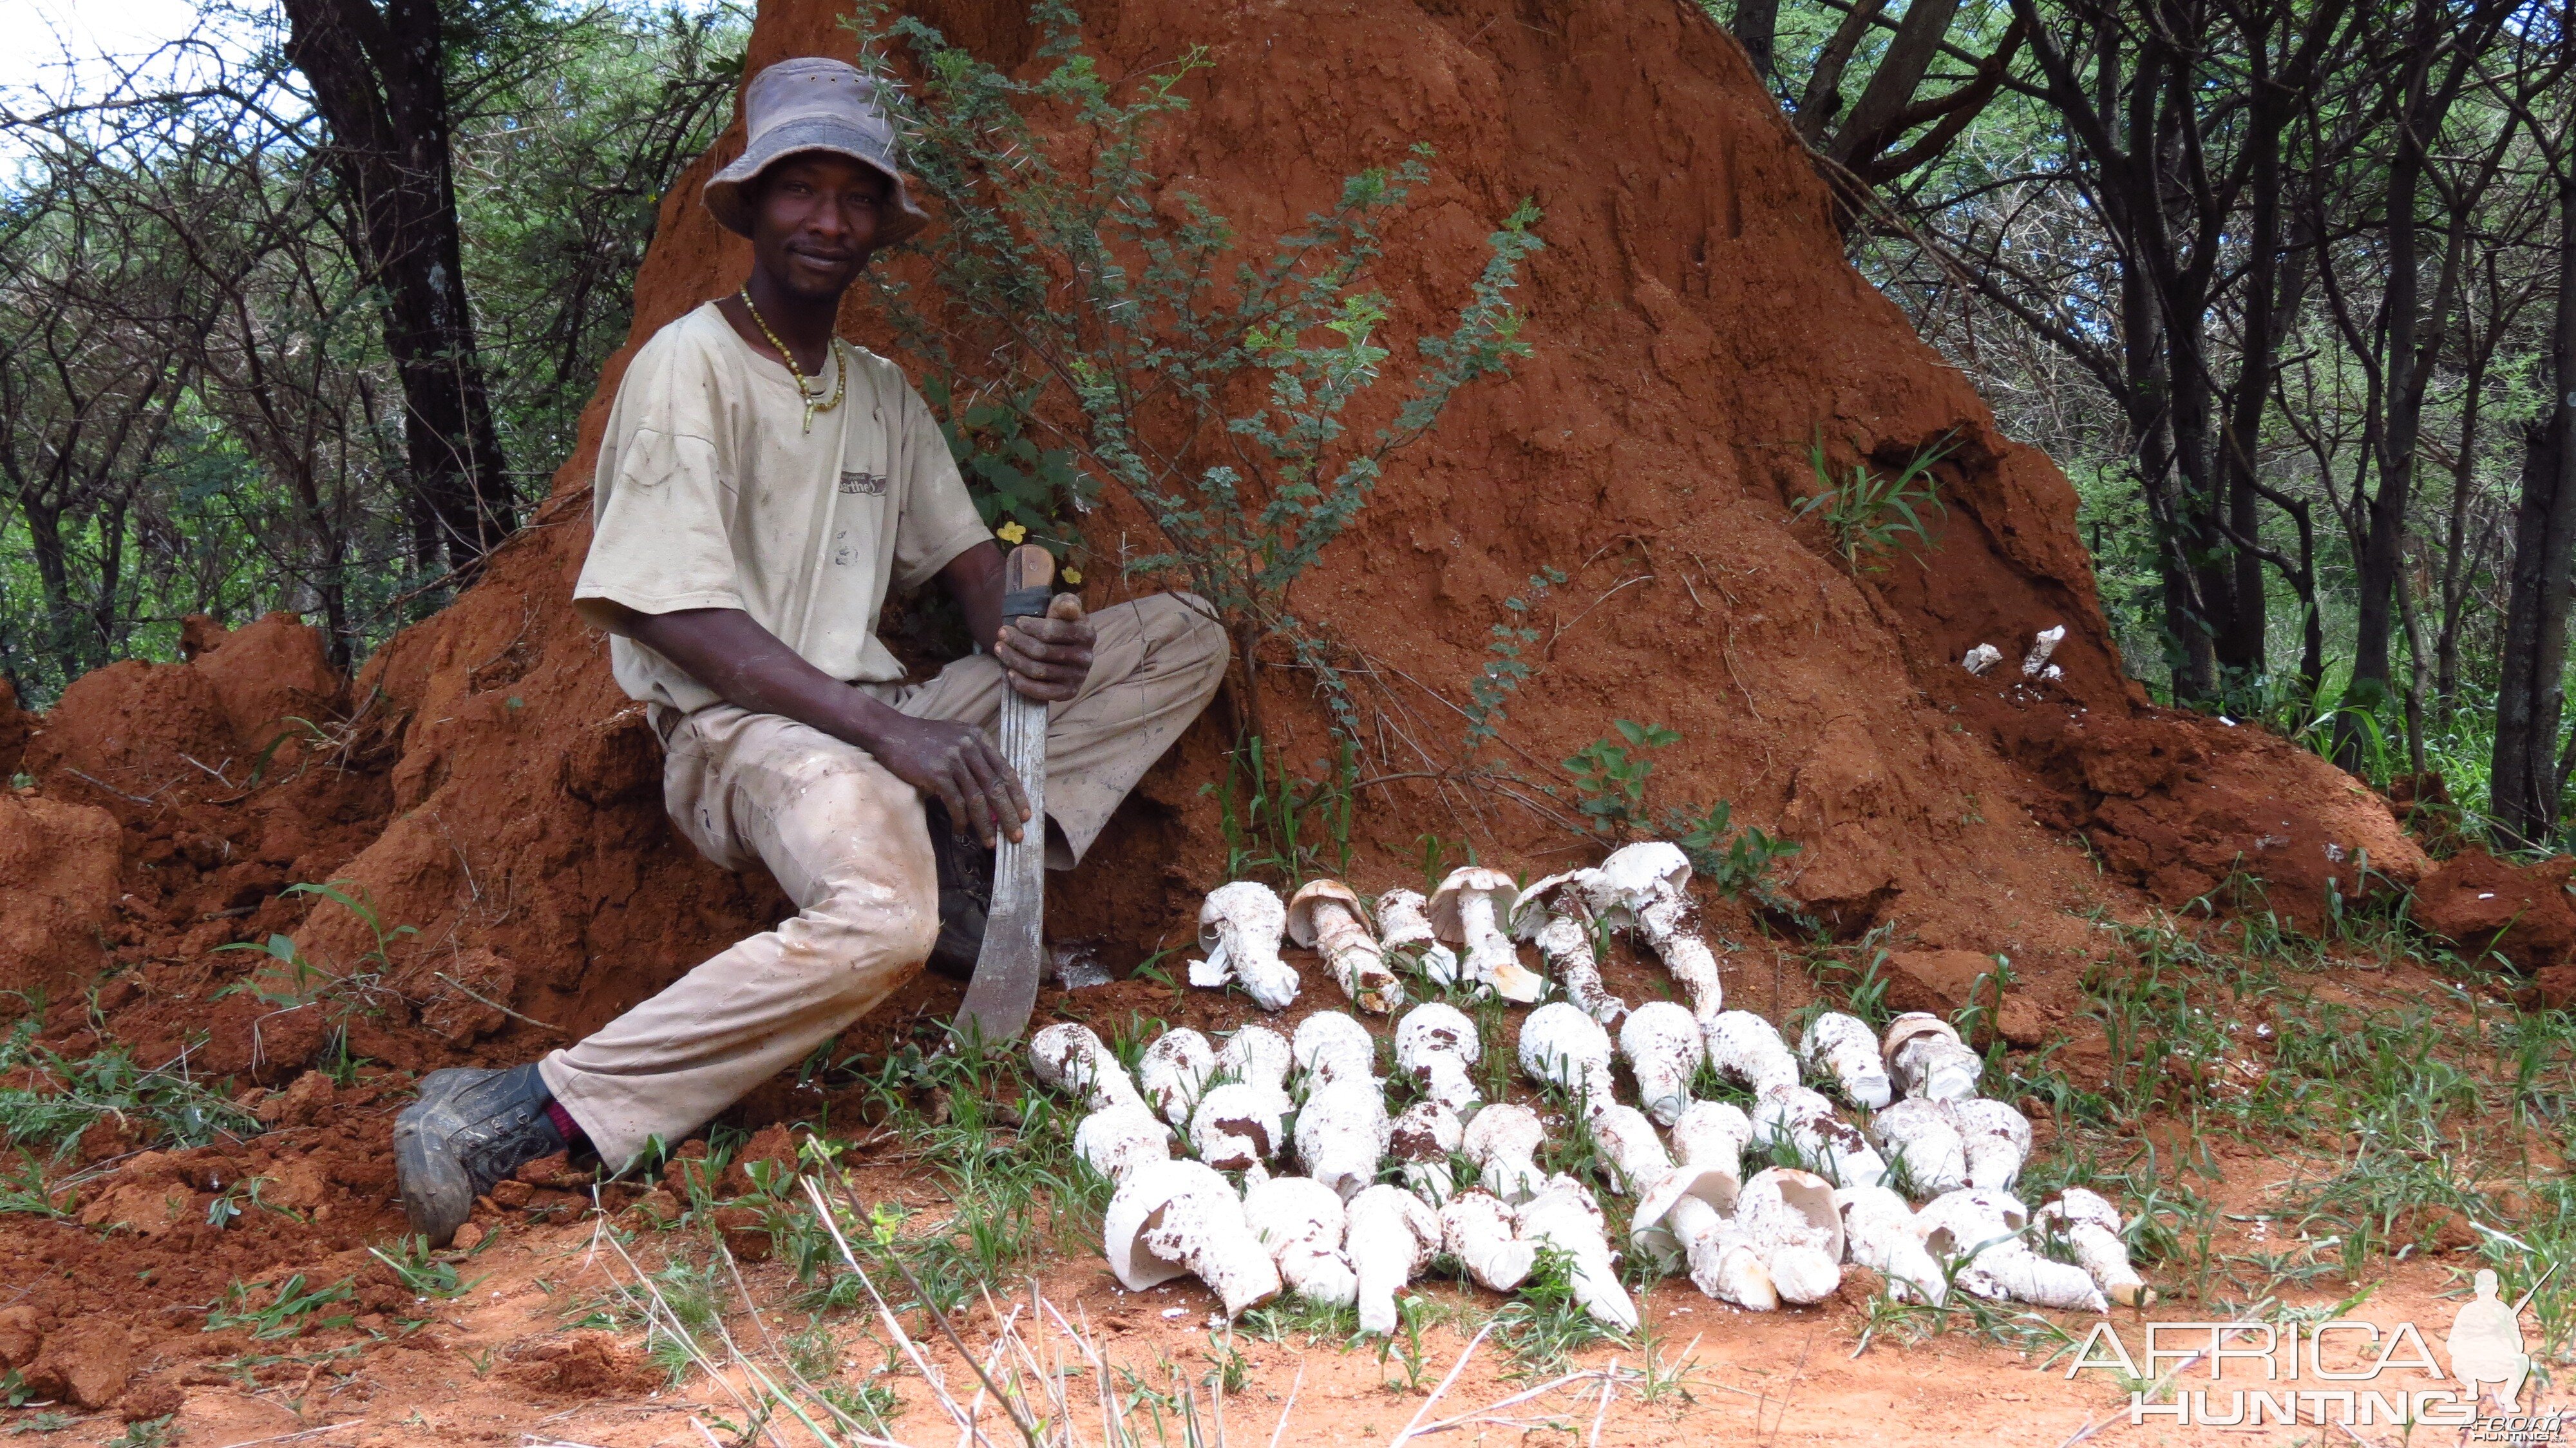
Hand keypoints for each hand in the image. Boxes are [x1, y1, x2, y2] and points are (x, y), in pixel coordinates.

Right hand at [862, 712, 1028, 846]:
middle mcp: (969, 747)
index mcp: (978, 738)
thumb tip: (992, 793)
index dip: (1018, 795)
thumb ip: (975, 757)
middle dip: (1009, 815)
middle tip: (1017, 835)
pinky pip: (955, 802)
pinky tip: (962, 831)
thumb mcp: (955, 738)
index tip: (1027, 814)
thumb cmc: (923, 739)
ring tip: (991, 842)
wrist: (891, 732)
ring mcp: (953, 760)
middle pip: (996, 787)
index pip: (1006, 770)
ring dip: (986, 824)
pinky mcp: (936, 773)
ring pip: (978, 799)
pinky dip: (961, 820)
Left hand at [996, 593, 1092, 701]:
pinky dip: (1023, 684)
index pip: (1051, 632)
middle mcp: (1085, 657)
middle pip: (1041, 652)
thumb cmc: (1063, 622)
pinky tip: (1010, 673)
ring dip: (1013, 660)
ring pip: (1038, 671)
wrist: (1072, 648)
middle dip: (1017, 642)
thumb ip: (1066, 603)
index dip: (1030, 627)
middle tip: (1002, 634)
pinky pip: (1042, 692)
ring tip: (1000, 649)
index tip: (1017, 622)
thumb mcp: (1066, 606)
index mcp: (1086, 634)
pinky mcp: (1069, 693)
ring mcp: (1078, 677)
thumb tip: (1068, 608)